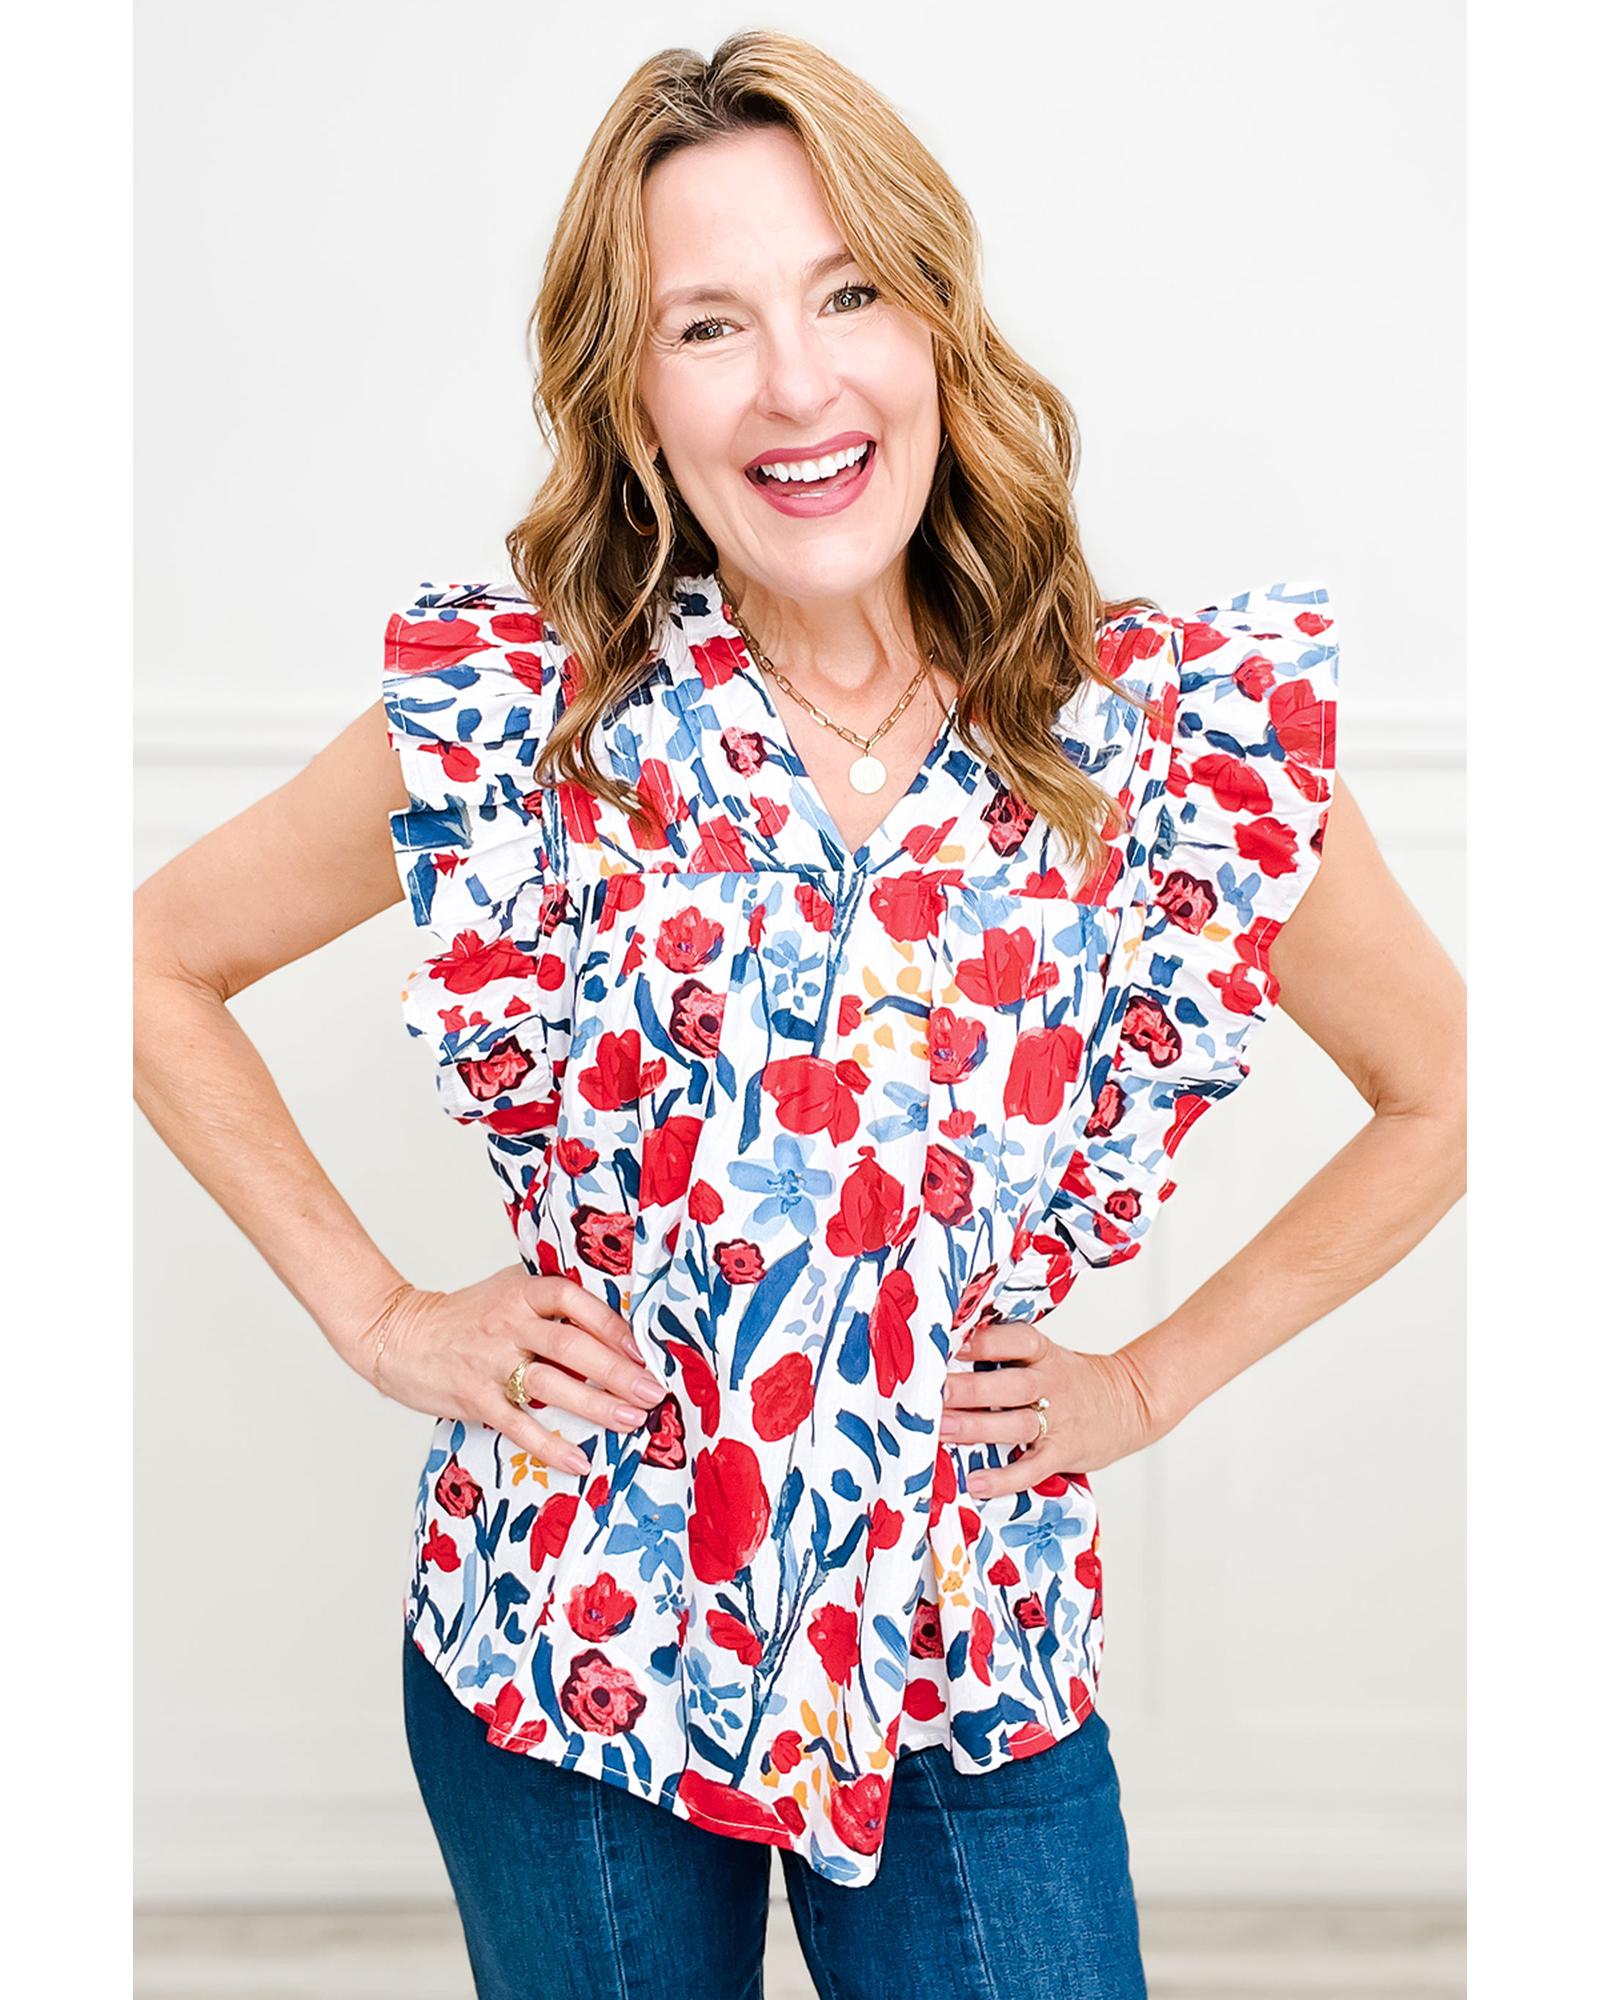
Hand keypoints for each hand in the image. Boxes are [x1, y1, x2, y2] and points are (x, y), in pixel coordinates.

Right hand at [353, 1267, 668, 1475]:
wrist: (399, 1335)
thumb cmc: (465, 1317)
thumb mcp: (507, 1292)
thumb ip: (550, 1303)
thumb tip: (615, 1322)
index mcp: (521, 1291)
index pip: (575, 1300)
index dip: (612, 1324)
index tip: (644, 1348)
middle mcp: (508, 1323)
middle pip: (572, 1345)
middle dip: (618, 1371)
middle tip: (653, 1391)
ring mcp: (490, 1362)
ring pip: (551, 1384)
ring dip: (595, 1405)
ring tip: (631, 1421)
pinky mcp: (474, 1398)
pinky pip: (518, 1424)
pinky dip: (550, 1445)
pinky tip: (579, 1460)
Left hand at [939, 1319, 1164, 1496]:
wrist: (1130, 1403)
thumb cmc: (1072, 1379)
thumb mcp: (1046, 1356)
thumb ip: (1007, 1355)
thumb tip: (949, 1350)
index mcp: (1044, 1354)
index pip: (1017, 1341)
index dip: (986, 1342)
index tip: (954, 1343)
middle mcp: (1051, 1384)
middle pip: (1009, 1385)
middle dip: (971, 1389)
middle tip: (935, 1392)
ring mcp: (1058, 1420)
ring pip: (1015, 1424)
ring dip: (976, 1428)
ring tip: (941, 1431)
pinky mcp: (1063, 1453)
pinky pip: (1032, 1468)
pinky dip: (1005, 1478)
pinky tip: (976, 1482)